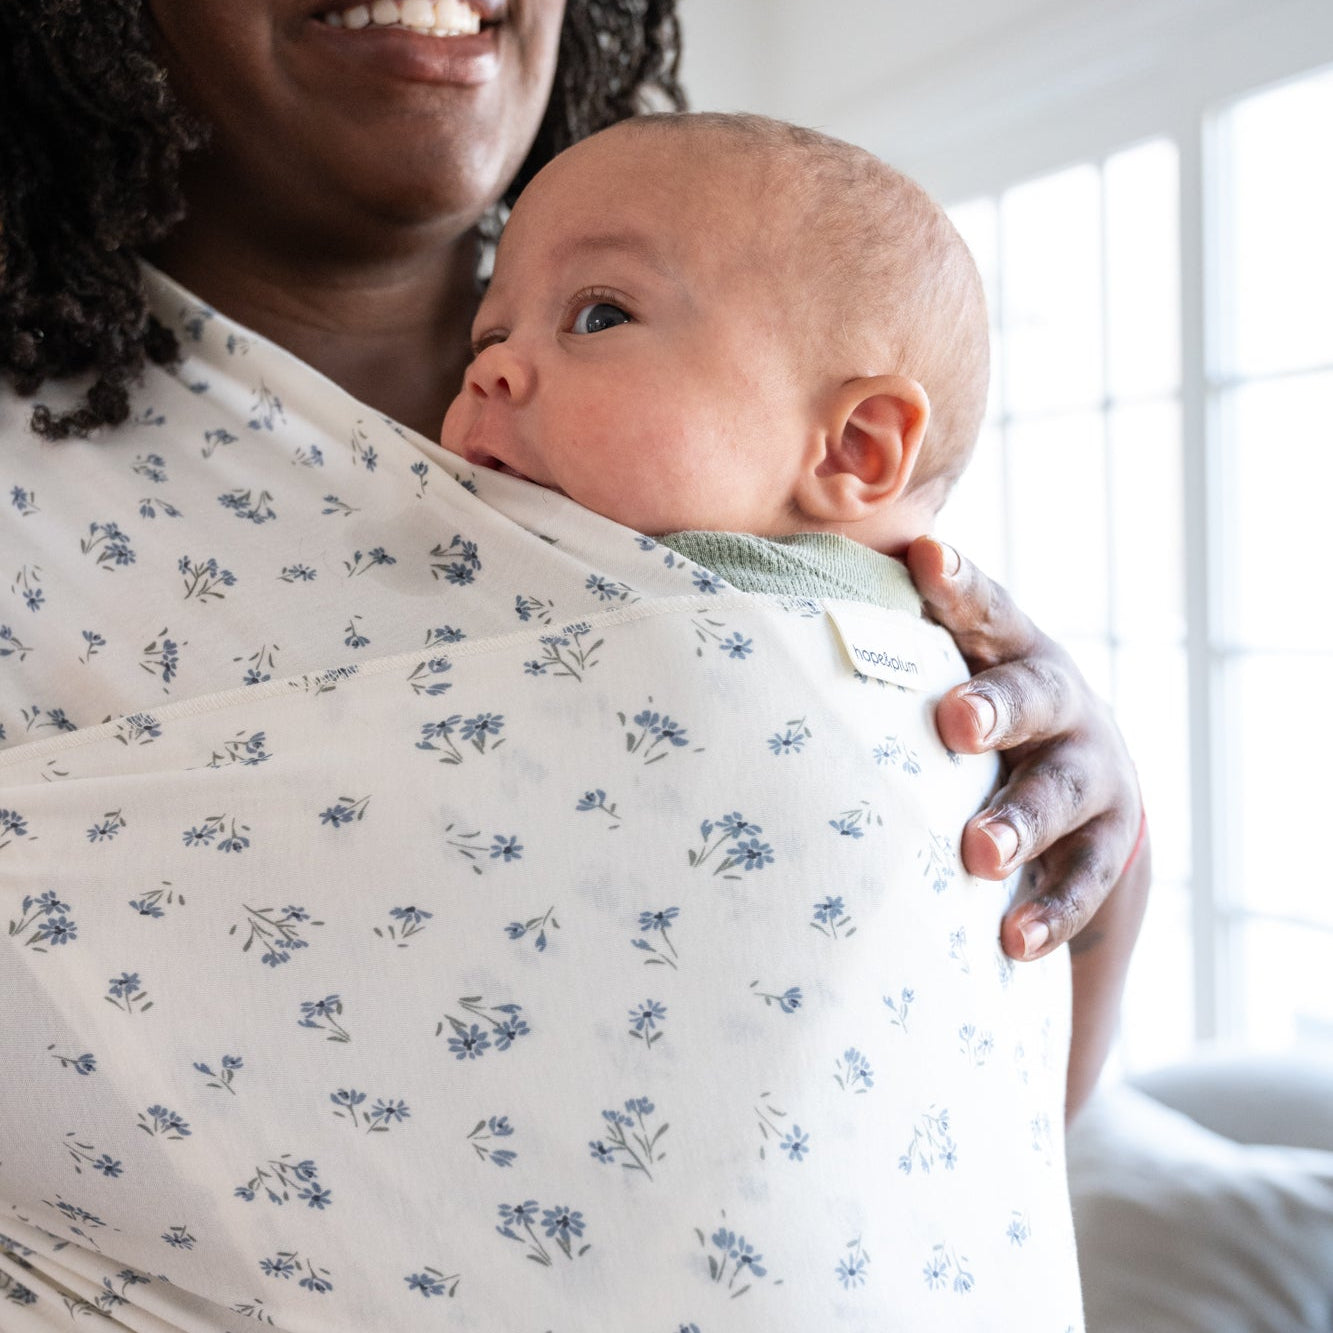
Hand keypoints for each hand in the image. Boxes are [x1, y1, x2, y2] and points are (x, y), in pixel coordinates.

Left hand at [905, 536, 1143, 962]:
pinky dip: (1049, 912)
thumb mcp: (959, 674)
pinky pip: (1083, 881)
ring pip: (1062, 793)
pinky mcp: (1106, 846)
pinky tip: (1011, 941)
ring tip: (978, 854)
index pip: (987, 609)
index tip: (925, 557)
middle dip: (996, 707)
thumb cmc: (988, 722)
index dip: (959, 585)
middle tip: (954, 721)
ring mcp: (1091, 774)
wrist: (1092, 799)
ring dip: (1020, 821)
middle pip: (1035, 695)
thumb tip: (775, 604)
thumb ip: (900, 649)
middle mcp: (1060, 703)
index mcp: (1012, 651)